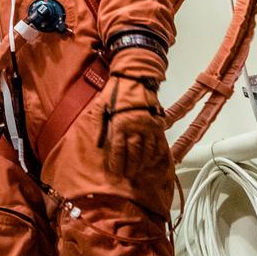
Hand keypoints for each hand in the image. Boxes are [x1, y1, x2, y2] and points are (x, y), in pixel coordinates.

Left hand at [97, 37, 168, 181]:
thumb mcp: (101, 107)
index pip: (117, 151)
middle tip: (128, 176)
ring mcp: (147, 126)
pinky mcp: (157, 124)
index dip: (116, 164)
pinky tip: (151, 160)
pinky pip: (158, 143)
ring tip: (139, 172)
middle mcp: (134, 127)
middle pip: (133, 155)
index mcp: (119, 124)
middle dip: (130, 168)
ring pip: (147, 151)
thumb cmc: (115, 93)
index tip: (115, 173)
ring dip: (142, 164)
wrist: (134, 78)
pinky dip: (155, 154)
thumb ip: (100, 127)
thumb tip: (98, 145)